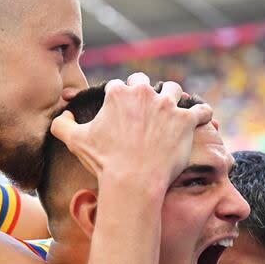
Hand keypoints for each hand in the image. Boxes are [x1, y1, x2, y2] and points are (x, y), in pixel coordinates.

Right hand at [50, 73, 212, 189]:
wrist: (132, 181)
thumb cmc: (104, 162)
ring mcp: (168, 105)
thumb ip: (62, 124)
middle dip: (145, 92)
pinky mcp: (186, 120)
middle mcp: (144, 93)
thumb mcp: (75, 141)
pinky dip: (202, 114)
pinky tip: (201, 119)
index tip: (122, 110)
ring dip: (174, 96)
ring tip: (174, 108)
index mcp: (118, 93)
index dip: (120, 97)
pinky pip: (201, 110)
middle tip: (147, 107)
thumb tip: (63, 115)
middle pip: (146, 82)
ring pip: (175, 89)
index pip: (119, 86)